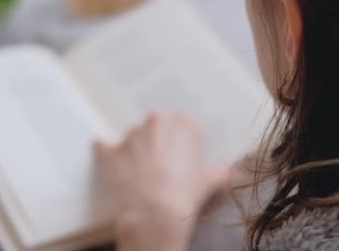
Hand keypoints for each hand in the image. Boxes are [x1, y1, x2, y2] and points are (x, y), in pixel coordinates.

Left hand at [94, 112, 230, 250]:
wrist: (155, 215)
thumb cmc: (187, 195)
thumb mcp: (212, 182)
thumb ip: (223, 173)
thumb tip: (234, 174)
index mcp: (183, 123)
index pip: (184, 125)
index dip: (183, 143)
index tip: (183, 157)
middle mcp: (156, 122)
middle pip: (157, 127)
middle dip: (159, 142)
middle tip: (165, 165)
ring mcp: (130, 136)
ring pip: (134, 138)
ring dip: (137, 150)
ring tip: (142, 174)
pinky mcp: (110, 153)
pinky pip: (104, 148)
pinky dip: (106, 153)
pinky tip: (109, 161)